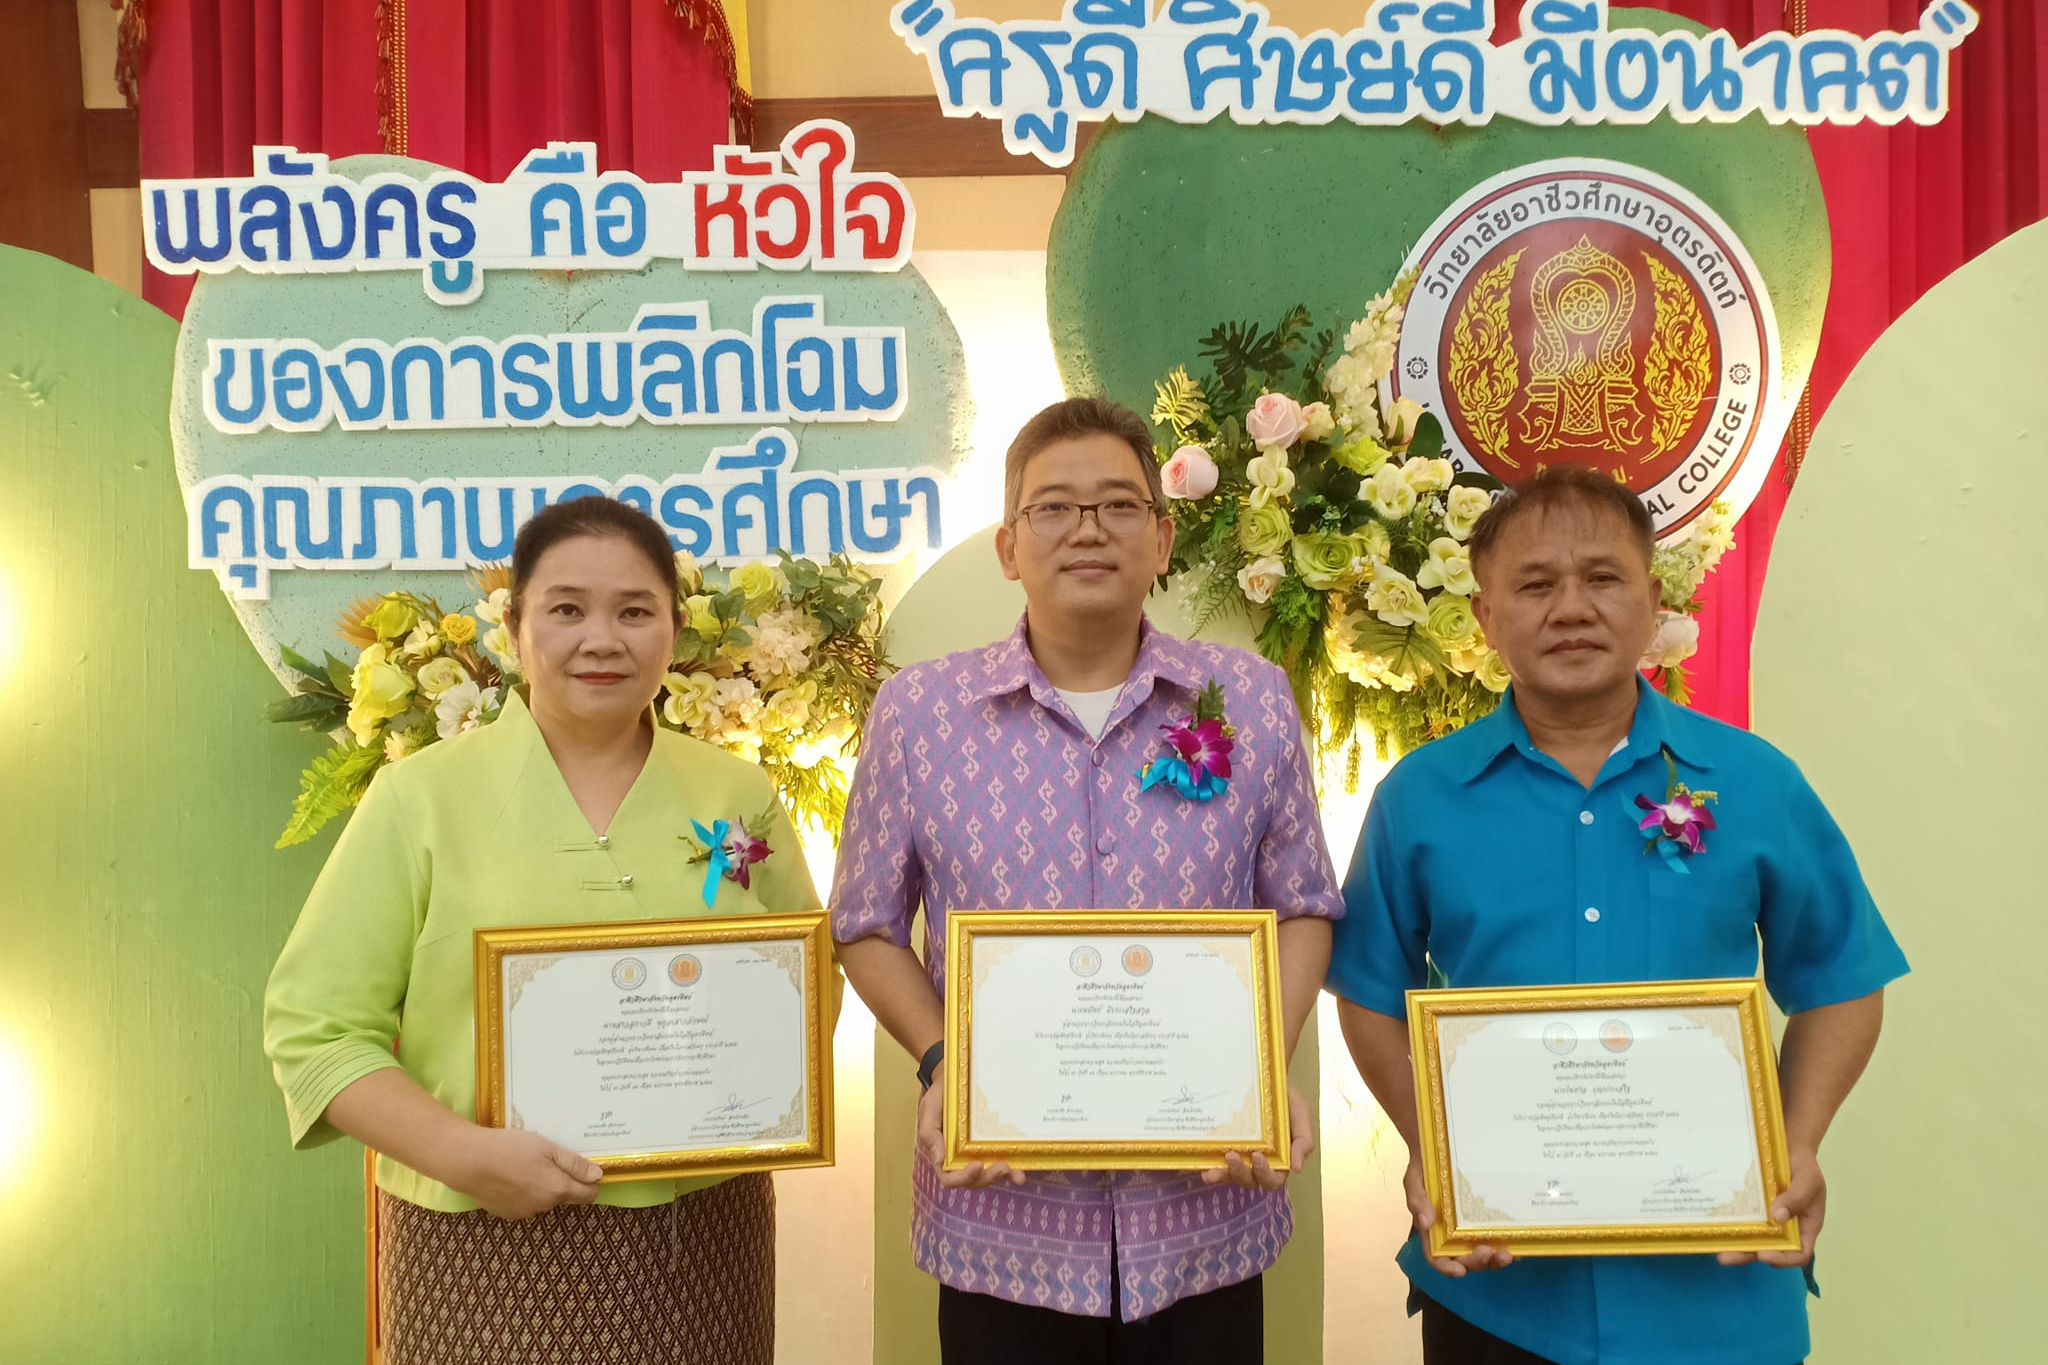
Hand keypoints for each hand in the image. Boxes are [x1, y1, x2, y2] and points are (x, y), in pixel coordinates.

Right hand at [451, 1126, 603, 1219]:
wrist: (469, 1161)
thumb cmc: (511, 1149)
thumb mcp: (548, 1148)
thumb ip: (574, 1164)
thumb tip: (598, 1175)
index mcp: (557, 1190)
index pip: (589, 1195)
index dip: (590, 1181)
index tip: (583, 1167)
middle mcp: (544, 1207)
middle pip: (565, 1196)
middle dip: (563, 1181)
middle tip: (547, 1159)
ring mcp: (524, 1213)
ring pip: (544, 1200)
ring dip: (542, 1187)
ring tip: (525, 1165)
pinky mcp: (507, 1214)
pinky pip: (525, 1204)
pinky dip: (524, 1193)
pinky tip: (511, 1176)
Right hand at [916, 1077, 1024, 1188]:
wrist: (954, 1077)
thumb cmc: (940, 1095)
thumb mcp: (929, 1110)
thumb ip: (930, 1135)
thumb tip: (939, 1160)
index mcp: (942, 1154)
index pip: (949, 1177)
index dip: (963, 1177)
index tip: (977, 1165)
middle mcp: (960, 1158)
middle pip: (973, 1180)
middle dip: (988, 1177)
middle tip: (1002, 1167)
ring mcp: (977, 1153)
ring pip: (989, 1175)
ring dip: (1002, 1177)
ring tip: (1016, 1173)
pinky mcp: (991, 1146)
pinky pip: (1001, 1161)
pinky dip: (1011, 1170)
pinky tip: (1021, 1173)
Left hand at [1204, 1082, 1314, 1189]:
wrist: (1263, 1076)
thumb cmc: (1284, 1098)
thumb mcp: (1300, 1114)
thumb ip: (1303, 1140)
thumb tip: (1297, 1168)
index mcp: (1278, 1159)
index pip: (1272, 1179)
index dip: (1265, 1174)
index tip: (1258, 1156)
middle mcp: (1256, 1162)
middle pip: (1248, 1180)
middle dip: (1239, 1173)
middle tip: (1231, 1155)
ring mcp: (1237, 1156)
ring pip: (1228, 1176)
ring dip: (1220, 1176)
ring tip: (1210, 1170)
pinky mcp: (1220, 1147)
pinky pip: (1212, 1162)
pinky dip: (1206, 1168)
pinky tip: (1200, 1166)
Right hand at [1405, 1159, 1512, 1276]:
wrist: (1440, 1150)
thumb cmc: (1424, 1169)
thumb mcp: (1414, 1182)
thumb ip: (1417, 1201)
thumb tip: (1426, 1222)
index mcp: (1432, 1231)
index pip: (1436, 1256)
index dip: (1447, 1268)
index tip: (1459, 1271)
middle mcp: (1452, 1236)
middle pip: (1464, 1260)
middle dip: (1477, 1263)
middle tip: (1489, 1253)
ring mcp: (1470, 1229)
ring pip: (1482, 1254)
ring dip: (1494, 1260)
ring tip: (1507, 1255)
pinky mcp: (1485, 1220)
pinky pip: (1496, 1238)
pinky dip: (1506, 1245)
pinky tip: (1518, 1246)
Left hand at [1719, 1149, 1824, 1267]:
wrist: (1789, 1148)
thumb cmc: (1804, 1166)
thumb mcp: (1808, 1180)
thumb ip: (1797, 1198)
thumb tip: (1779, 1217)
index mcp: (1804, 1227)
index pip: (1800, 1253)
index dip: (1784, 1259)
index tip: (1764, 1254)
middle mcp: (1785, 1229)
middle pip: (1769, 1250)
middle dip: (1748, 1255)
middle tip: (1726, 1257)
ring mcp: (1767, 1220)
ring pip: (1752, 1239)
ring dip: (1735, 1246)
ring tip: (1715, 1248)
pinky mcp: (1752, 1210)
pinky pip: (1743, 1221)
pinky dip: (1731, 1226)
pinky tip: (1714, 1227)